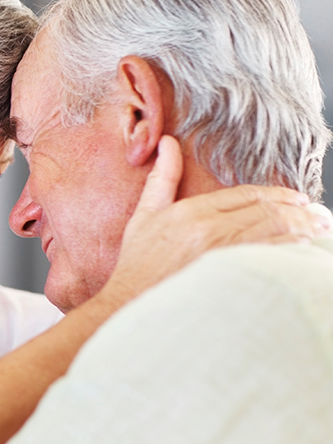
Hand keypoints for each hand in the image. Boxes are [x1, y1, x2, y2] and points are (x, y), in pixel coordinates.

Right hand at [102, 136, 331, 308]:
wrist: (129, 300)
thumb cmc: (137, 262)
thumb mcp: (144, 214)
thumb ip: (162, 178)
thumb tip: (168, 143)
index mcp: (191, 212)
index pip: (245, 195)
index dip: (277, 194)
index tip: (297, 197)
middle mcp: (209, 230)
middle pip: (266, 212)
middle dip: (299, 211)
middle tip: (319, 213)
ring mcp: (219, 255)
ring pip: (273, 233)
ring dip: (302, 229)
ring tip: (320, 228)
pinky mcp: (226, 276)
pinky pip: (268, 258)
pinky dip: (290, 250)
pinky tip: (303, 248)